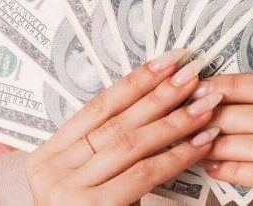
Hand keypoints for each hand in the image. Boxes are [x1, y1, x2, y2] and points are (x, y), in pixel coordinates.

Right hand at [23, 49, 223, 205]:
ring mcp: (68, 192)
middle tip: (194, 74)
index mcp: (46, 155)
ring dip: (175, 120)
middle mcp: (51, 171)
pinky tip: (201, 142)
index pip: (97, 106)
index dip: (135, 81)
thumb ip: (105, 150)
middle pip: (116, 121)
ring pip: (131, 144)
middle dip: (160, 94)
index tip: (167, 61)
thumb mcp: (86, 182)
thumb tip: (152, 108)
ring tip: (206, 103)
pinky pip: (143, 174)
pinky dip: (177, 156)